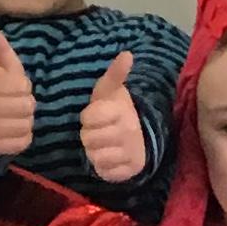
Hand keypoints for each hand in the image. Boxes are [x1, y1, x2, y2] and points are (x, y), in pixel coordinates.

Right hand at [0, 21, 34, 157]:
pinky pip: (24, 141)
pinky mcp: (0, 147)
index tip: (11, 88)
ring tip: (11, 117)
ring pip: (28, 123)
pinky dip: (21, 137)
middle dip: (24, 104)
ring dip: (24, 121)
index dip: (21, 86)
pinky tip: (10, 131)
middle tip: (12, 104)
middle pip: (28, 105)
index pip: (23, 85)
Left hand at [78, 49, 147, 184]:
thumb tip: (127, 53)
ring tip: (103, 145)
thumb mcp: (110, 90)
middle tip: (99, 131)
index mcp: (121, 111)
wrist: (138, 135)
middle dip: (89, 135)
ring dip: (94, 152)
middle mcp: (128, 131)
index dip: (87, 118)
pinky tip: (109, 158)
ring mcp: (130, 152)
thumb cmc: (115, 110)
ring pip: (95, 156)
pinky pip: (105, 172)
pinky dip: (103, 167)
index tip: (95, 116)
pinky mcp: (129, 170)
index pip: (88, 118)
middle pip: (89, 138)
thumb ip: (115, 73)